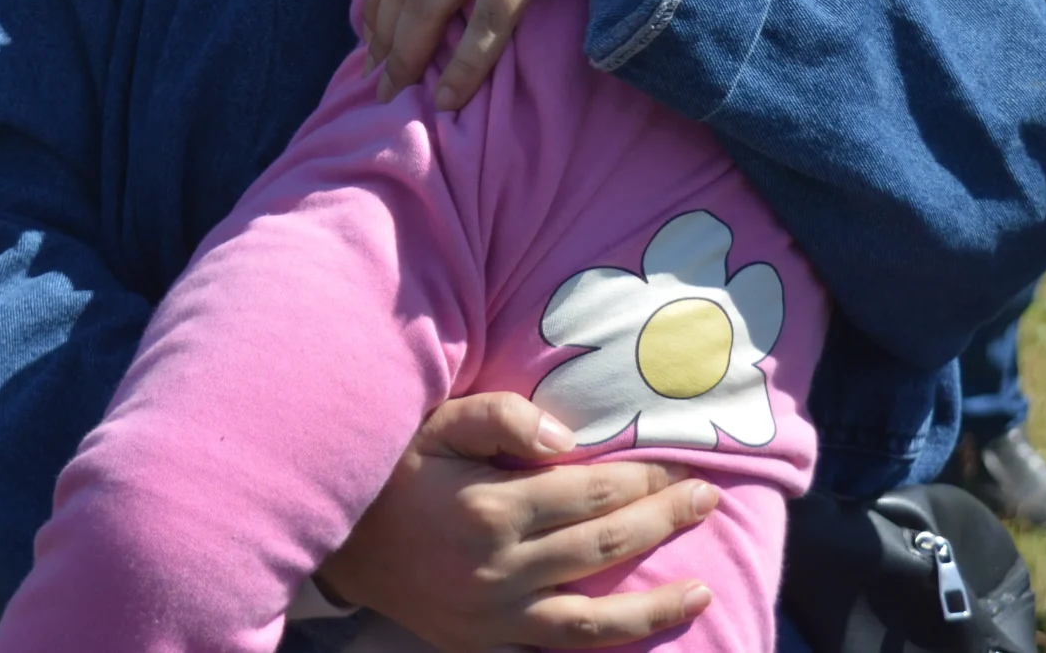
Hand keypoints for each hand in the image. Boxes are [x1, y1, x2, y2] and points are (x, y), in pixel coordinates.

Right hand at [318, 392, 718, 651]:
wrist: (338, 539)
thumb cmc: (397, 467)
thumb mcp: (439, 422)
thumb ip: (502, 416)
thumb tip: (568, 438)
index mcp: (490, 508)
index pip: (591, 493)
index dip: (643, 479)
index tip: (678, 466)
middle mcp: (497, 570)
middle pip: (603, 547)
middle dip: (663, 522)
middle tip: (707, 500)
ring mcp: (492, 616)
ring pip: (592, 619)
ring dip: (654, 605)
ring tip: (701, 590)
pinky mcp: (483, 643)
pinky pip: (557, 650)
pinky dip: (606, 643)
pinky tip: (643, 629)